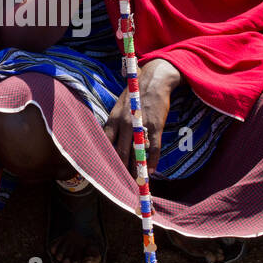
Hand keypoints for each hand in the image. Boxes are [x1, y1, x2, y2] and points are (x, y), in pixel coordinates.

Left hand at [104, 59, 180, 175]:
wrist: (154, 80)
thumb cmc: (136, 94)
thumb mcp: (120, 107)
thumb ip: (116, 124)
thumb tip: (113, 141)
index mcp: (113, 119)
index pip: (107, 144)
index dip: (108, 159)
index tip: (109, 170)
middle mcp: (124, 123)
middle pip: (121, 152)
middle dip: (122, 169)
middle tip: (124, 181)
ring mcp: (140, 125)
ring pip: (136, 153)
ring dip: (137, 168)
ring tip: (137, 180)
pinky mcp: (155, 126)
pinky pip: (153, 148)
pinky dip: (152, 161)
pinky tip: (151, 170)